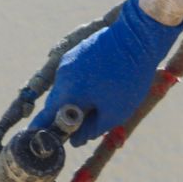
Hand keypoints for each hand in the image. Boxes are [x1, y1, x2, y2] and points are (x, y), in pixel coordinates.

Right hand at [29, 0, 182, 145]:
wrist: (138, 36)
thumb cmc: (128, 78)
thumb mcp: (114, 113)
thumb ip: (91, 130)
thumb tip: (76, 140)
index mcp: (67, 93)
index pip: (44, 119)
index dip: (45, 133)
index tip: (47, 144)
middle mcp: (62, 75)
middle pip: (56, 104)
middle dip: (66, 118)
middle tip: (84, 128)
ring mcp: (70, 60)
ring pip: (67, 88)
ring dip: (76, 100)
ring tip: (100, 105)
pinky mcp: (80, 51)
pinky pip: (75, 74)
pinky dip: (83, 85)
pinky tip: (103, 86)